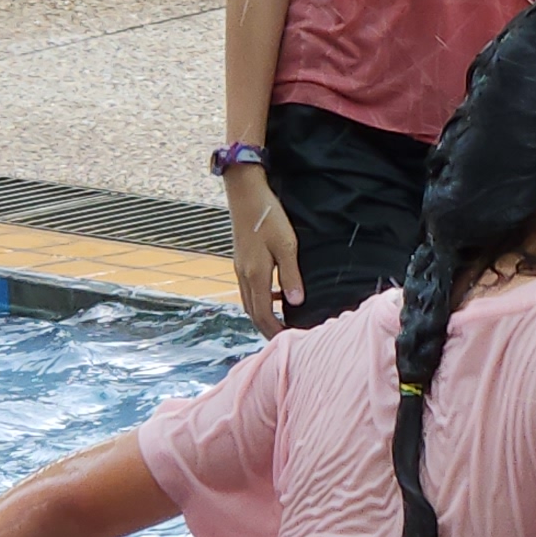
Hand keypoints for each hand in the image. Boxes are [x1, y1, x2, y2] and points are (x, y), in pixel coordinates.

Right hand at [225, 173, 304, 335]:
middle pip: (253, 313)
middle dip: (268, 329)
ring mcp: (240, 268)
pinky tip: (278, 293)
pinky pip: (250, 289)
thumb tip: (295, 302)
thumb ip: (290, 275)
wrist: (245, 193)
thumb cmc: (268, 216)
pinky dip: (262, 299)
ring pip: (250, 302)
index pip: (263, 315)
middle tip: (285, 340)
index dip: (275, 332)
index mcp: (255, 275)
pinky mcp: (241, 260)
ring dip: (264, 315)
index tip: (289, 343)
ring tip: (283, 322)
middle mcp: (244, 275)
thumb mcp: (286, 245)